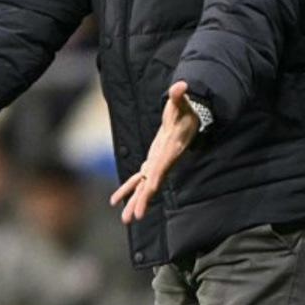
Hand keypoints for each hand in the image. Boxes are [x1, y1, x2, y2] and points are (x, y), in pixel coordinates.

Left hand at [110, 81, 198, 223]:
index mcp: (170, 150)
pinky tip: (116, 200)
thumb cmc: (185, 113)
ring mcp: (157, 164)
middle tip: (133, 217)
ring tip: (125, 219)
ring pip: (144, 187)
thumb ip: (180, 95)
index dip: (155, 178)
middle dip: (143, 200)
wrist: (188, 122)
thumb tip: (181, 85)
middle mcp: (164, 162)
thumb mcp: (182, 103)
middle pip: (152, 183)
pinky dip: (128, 189)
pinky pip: (138, 180)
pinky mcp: (152, 164)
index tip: (149, 191)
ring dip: (134, 201)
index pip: (162, 166)